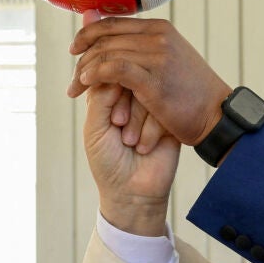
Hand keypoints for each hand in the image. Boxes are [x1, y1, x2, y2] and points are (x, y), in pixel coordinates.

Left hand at [68, 14, 231, 147]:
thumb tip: (98, 21)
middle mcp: (158, 37)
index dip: (87, 35)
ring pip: (106, 54)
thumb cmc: (189, 93)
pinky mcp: (155, 80)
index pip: (112, 23)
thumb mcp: (165, 59)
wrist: (216, 117)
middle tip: (73, 81)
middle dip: (82, 59)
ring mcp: (158, 57)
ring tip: (76, 89)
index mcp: (159, 28)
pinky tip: (87, 85)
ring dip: (84, 72)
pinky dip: (96, 76)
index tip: (74, 51)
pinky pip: (114, 69)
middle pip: (105, 39)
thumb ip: (135, 44)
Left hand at [83, 82, 178, 236]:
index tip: (109, 119)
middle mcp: (129, 99)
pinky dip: (151, 129)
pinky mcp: (169, 119)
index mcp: (106, 98)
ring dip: (136, 119)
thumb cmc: (107, 162)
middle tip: (118, 126)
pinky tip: (145, 147)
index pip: (108, 73)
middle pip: (130, 79)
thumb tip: (117, 69)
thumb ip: (101, 97)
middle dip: (123, 105)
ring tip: (130, 142)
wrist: (132, 193)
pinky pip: (164, 107)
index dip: (110, 91)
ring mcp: (151, 108)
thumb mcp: (94, 129)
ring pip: (147, 92)